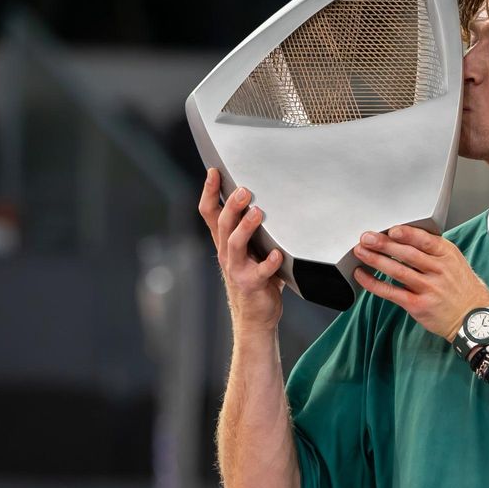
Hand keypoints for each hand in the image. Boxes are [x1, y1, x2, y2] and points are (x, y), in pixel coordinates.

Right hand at [197, 168, 285, 334]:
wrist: (255, 316)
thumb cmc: (258, 277)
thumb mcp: (253, 249)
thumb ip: (256, 229)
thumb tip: (271, 198)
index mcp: (225, 242)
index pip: (210, 213)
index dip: (210, 192)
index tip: (214, 171)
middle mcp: (227, 253)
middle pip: (222, 224)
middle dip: (232, 205)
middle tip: (244, 190)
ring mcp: (237, 269)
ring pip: (235, 244)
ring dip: (246, 228)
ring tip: (257, 213)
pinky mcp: (251, 284)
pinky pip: (259, 271)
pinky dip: (269, 262)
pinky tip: (278, 255)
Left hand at [351, 225, 488, 340]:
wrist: (474, 319)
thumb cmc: (464, 290)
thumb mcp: (456, 263)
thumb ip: (435, 251)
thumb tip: (407, 238)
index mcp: (448, 256)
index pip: (425, 240)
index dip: (406, 234)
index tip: (391, 229)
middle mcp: (439, 270)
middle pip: (407, 253)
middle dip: (384, 244)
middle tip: (367, 237)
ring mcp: (429, 288)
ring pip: (397, 270)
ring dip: (376, 260)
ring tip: (361, 252)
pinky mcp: (418, 305)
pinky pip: (392, 292)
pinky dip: (375, 283)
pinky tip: (363, 276)